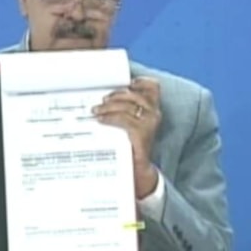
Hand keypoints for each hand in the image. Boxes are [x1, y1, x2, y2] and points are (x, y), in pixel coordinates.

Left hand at [92, 77, 161, 198]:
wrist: (137, 169)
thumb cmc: (131, 145)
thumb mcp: (129, 125)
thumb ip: (123, 111)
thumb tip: (103, 100)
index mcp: (153, 108)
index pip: (152, 87)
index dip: (139, 82)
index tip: (125, 83)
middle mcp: (154, 113)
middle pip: (133, 94)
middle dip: (114, 95)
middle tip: (101, 101)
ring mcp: (149, 122)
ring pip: (126, 106)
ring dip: (108, 107)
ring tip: (95, 111)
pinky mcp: (142, 132)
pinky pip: (123, 119)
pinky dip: (109, 118)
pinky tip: (100, 120)